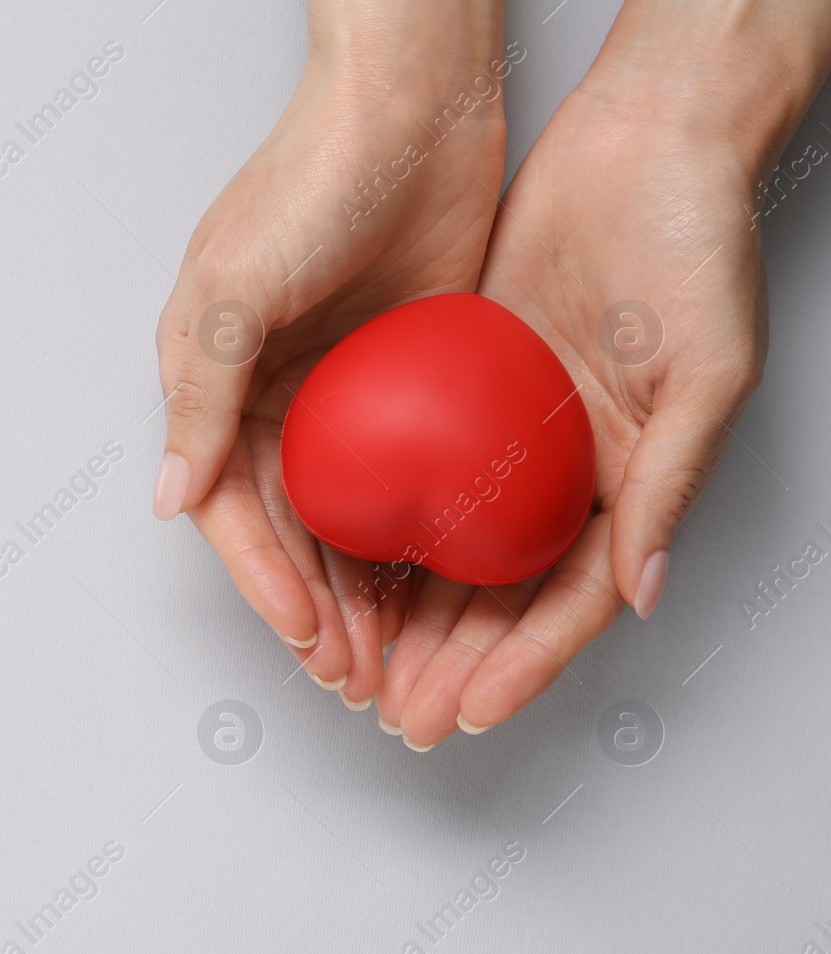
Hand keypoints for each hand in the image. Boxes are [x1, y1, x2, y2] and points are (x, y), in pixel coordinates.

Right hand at [154, 3, 508, 705]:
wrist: (416, 103)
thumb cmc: (311, 176)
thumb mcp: (233, 286)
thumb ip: (197, 394)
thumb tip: (169, 498)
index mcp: (215, 379)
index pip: (232, 508)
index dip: (264, 581)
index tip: (308, 638)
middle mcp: (270, 394)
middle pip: (289, 530)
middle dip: (318, 607)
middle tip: (356, 673)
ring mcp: (341, 392)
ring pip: (349, 520)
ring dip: (364, 591)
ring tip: (394, 654)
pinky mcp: (407, 380)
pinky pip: (405, 479)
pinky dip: (412, 537)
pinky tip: (433, 581)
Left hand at [379, 1, 830, 747]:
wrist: (641, 140)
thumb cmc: (696, 240)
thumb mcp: (706, 369)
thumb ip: (667, 482)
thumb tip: (642, 592)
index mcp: (629, 480)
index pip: (568, 600)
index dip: (521, 664)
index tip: (468, 711)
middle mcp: (565, 470)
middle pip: (500, 593)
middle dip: (450, 662)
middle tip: (397, 714)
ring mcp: (511, 434)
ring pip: (451, 548)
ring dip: (409, 615)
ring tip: (362, 668)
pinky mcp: (464, 387)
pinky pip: (419, 472)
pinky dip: (387, 526)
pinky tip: (346, 567)